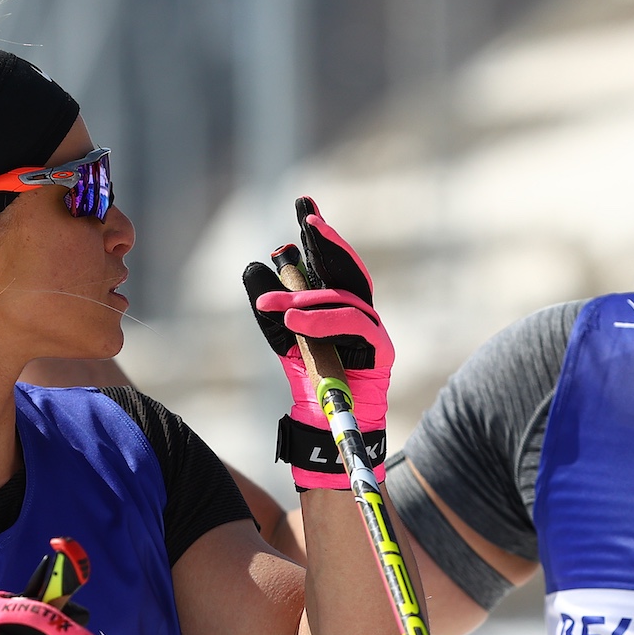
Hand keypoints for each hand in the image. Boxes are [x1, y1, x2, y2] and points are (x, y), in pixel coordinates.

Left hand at [242, 196, 394, 488]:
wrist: (328, 428)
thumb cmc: (311, 384)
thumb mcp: (282, 340)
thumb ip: (270, 308)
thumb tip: (253, 265)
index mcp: (340, 308)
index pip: (331, 265)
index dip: (320, 237)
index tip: (305, 207)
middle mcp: (361, 313)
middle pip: (347, 270)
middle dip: (326, 241)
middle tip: (307, 216)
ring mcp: (373, 330)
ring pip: (345, 298)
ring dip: (307, 295)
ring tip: (275, 304)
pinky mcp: (379, 351)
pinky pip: (353, 325)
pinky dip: (322, 321)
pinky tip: (294, 321)